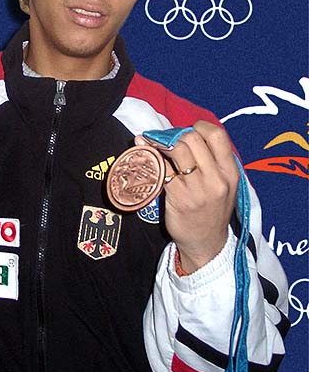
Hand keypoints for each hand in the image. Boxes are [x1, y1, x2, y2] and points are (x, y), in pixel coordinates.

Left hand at [136, 121, 238, 272]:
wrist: (206, 245)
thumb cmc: (212, 211)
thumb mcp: (224, 185)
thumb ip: (212, 161)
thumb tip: (186, 134)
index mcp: (230, 172)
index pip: (217, 135)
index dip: (199, 126)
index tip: (187, 130)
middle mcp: (216, 179)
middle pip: (193, 139)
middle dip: (175, 134)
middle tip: (166, 139)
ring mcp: (197, 189)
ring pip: (176, 150)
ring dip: (160, 142)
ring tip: (151, 142)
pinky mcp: (178, 197)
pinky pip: (162, 168)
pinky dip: (150, 156)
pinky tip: (142, 150)